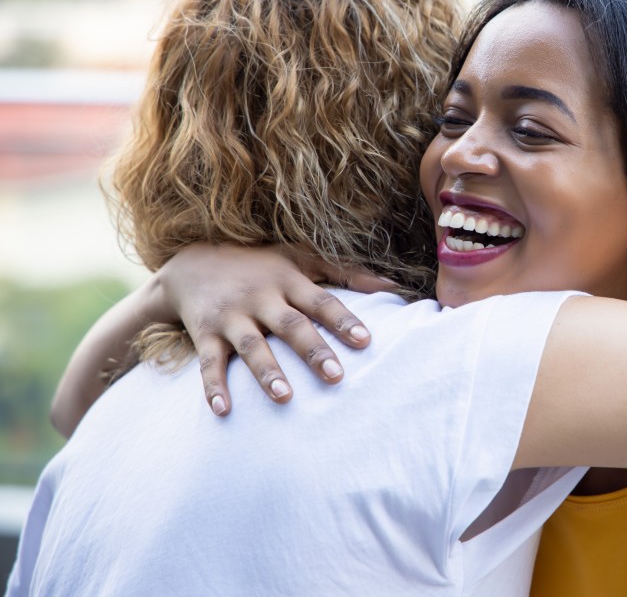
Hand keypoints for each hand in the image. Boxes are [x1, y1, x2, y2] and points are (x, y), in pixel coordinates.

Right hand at [155, 242, 395, 415]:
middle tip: (336, 376)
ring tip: (285, 397)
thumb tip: (392, 285)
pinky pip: (209, 363)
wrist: (191, 262)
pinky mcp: (205, 333)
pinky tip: (223, 411)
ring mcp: (232, 316)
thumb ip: (345, 272)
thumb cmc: (260, 263)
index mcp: (288, 281)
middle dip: (312, 350)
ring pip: (252, 346)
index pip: (321, 301)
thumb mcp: (299, 258)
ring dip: (267, 372)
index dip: (343, 320)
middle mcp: (261, 298)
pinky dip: (213, 387)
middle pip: (290, 325)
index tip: (365, 340)